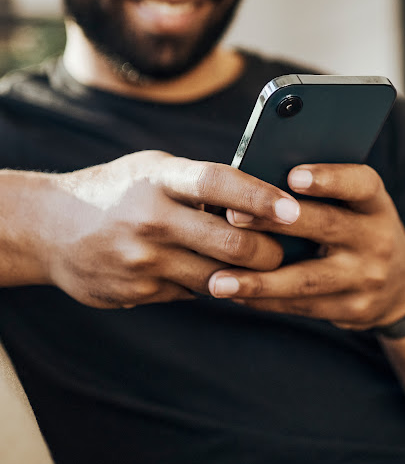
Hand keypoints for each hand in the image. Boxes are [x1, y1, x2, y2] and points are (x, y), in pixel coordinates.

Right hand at [36, 151, 299, 307]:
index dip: (260, 197)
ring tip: (261, 265)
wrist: (52, 228)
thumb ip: (200, 183)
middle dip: (269, 251)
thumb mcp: (154, 170)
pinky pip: (193, 293)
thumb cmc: (120, 190)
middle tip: (285, 248)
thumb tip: (261, 200)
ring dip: (246, 275)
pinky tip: (214, 274)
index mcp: (160, 178)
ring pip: (219, 277)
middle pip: (230, 242)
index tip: (294, 208)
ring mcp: (143, 260)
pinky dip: (211, 285)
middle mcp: (151, 218)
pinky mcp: (138, 292)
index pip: (219, 183)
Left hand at [208, 164, 404, 329]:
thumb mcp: (355, 204)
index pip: (360, 184)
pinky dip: (264, 301)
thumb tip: (256, 182)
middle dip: (277, 224)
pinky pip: (302, 306)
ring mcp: (367, 278)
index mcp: (375, 202)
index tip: (293, 177)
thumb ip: (320, 192)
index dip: (329, 179)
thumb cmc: (357, 227)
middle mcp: (377, 239)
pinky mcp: (352, 309)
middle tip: (233, 217)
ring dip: (260, 280)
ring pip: (308, 278)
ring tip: (219, 281)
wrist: (399, 285)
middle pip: (326, 226)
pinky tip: (233, 294)